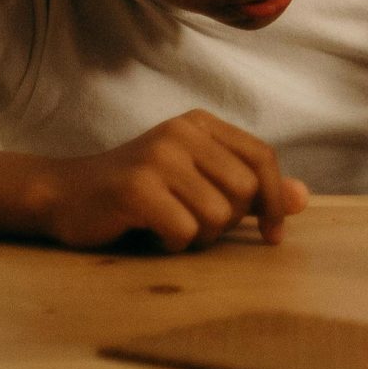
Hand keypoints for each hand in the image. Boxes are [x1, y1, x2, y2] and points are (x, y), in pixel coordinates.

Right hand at [39, 111, 309, 251]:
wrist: (65, 195)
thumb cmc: (139, 193)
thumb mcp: (196, 181)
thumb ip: (248, 187)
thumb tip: (302, 199)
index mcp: (201, 124)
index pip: (263, 157)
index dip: (274, 199)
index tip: (272, 235)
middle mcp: (183, 132)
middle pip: (244, 191)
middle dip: (227, 222)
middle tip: (194, 224)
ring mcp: (159, 157)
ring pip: (217, 215)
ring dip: (198, 237)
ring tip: (170, 226)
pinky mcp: (137, 187)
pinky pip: (184, 232)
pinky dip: (172, 245)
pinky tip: (150, 233)